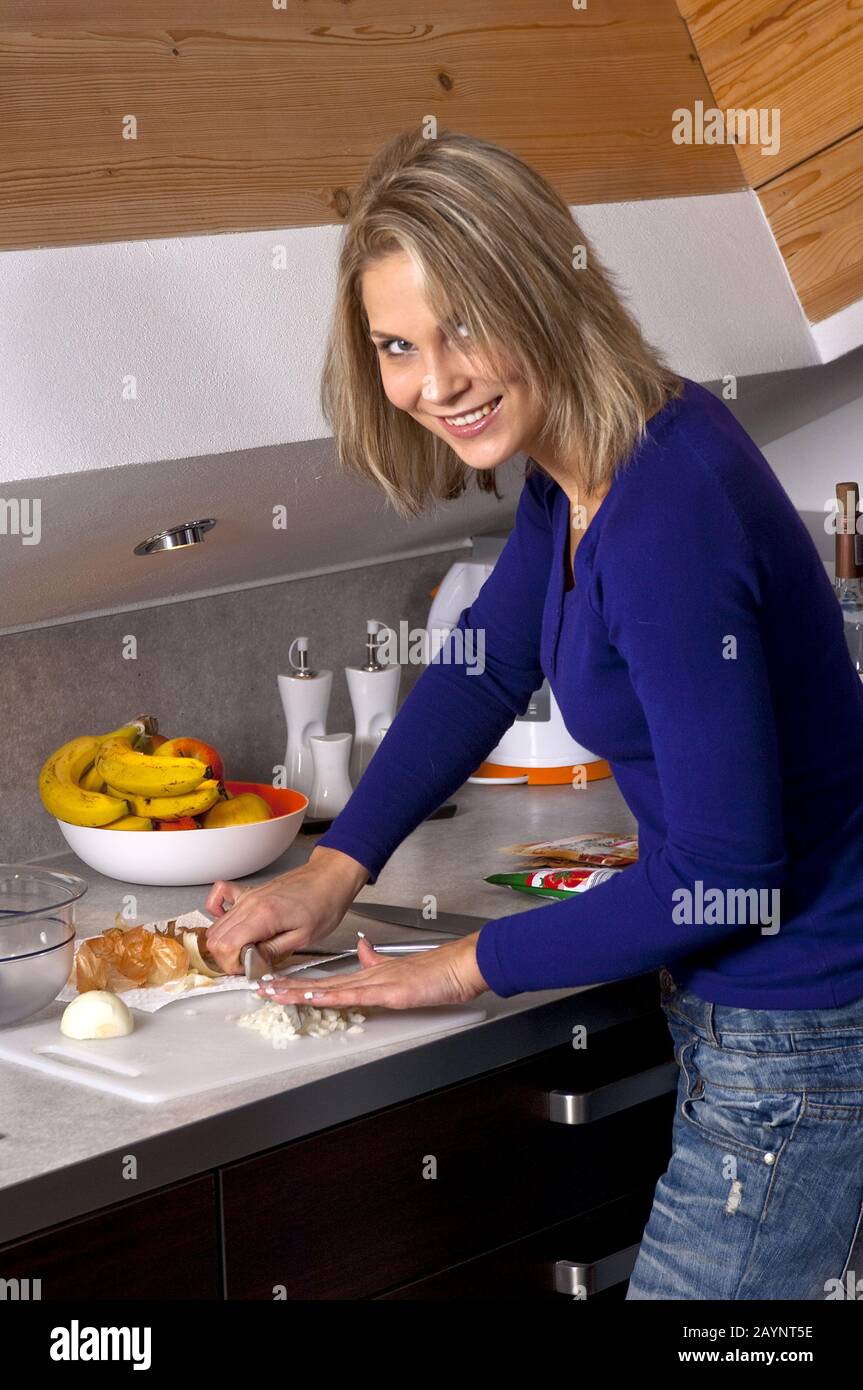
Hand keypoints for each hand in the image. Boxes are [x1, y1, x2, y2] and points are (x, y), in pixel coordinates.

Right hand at [203, 846, 368, 973]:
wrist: (329, 878)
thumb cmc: (323, 904)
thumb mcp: (303, 938)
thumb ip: (272, 952)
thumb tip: (252, 964)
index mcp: (263, 915)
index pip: (225, 945)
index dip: (232, 965)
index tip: (248, 969)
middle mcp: (249, 904)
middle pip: (215, 937)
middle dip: (227, 958)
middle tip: (249, 963)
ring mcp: (247, 897)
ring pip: (216, 924)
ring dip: (225, 943)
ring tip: (248, 950)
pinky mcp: (249, 892)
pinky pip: (220, 898)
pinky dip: (218, 914)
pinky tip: (231, 925)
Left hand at [256, 932, 488, 1009]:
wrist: (456, 966)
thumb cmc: (434, 971)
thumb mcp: (398, 968)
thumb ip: (377, 960)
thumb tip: (363, 949)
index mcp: (366, 974)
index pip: (324, 981)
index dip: (298, 982)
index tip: (275, 984)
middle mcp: (365, 977)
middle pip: (318, 983)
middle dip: (287, 987)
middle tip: (259, 989)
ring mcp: (374, 982)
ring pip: (327, 988)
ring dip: (298, 991)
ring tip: (272, 992)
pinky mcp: (386, 990)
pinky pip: (351, 995)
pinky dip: (328, 996)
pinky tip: (311, 996)